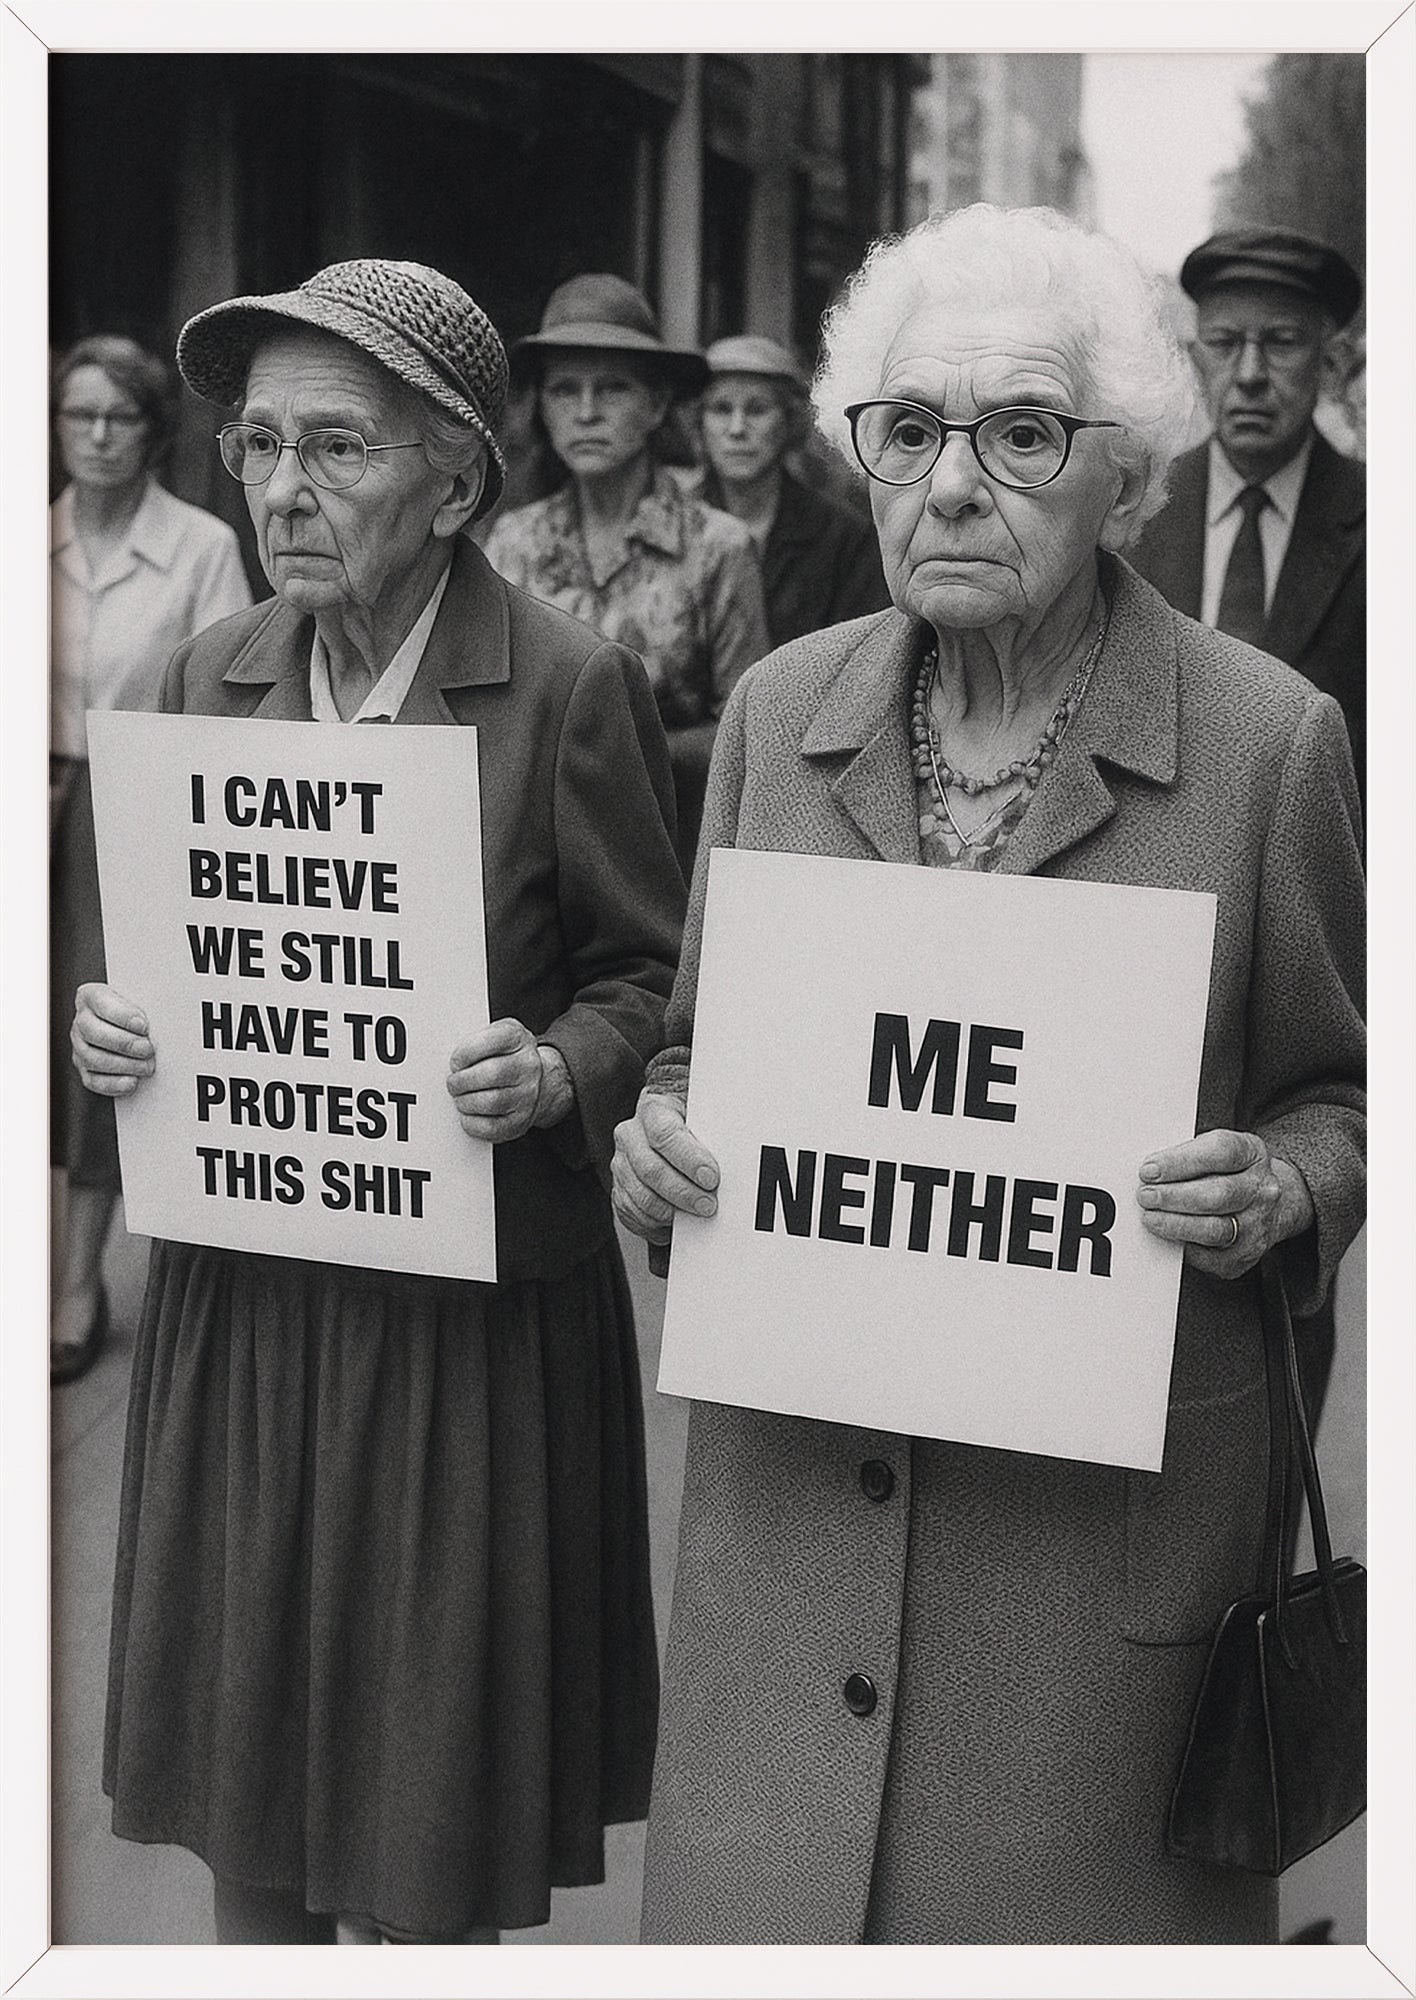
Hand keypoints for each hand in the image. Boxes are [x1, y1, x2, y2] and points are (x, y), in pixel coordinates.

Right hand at [71, 983, 154, 1096]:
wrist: (127, 1024)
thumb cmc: (134, 1010)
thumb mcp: (138, 999)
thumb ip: (142, 1007)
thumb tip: (155, 1023)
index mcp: (91, 997)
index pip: (101, 1003)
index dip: (123, 1016)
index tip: (143, 1025)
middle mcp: (82, 1021)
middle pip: (94, 1033)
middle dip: (124, 1043)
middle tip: (147, 1048)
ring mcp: (80, 1046)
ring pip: (93, 1059)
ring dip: (123, 1065)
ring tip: (146, 1065)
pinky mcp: (84, 1068)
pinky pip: (93, 1081)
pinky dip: (114, 1084)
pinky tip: (131, 1081)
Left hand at [447, 1019, 562, 1143]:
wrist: (535, 1081)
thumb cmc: (504, 1057)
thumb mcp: (494, 1036)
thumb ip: (474, 1041)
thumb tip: (449, 1061)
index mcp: (518, 1038)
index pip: (491, 1041)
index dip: (466, 1053)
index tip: (456, 1061)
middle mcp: (528, 1065)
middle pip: (492, 1073)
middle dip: (463, 1081)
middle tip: (453, 1084)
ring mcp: (528, 1095)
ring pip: (491, 1102)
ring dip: (465, 1102)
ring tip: (461, 1098)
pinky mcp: (520, 1121)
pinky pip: (491, 1127)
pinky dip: (472, 1122)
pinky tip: (469, 1114)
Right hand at [611, 1092, 719, 1268]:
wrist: (671, 1121)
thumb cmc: (691, 1121)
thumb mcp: (704, 1116)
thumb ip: (713, 1133)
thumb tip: (732, 1155)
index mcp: (653, 1110)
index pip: (665, 1134)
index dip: (688, 1160)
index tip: (711, 1178)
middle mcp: (630, 1135)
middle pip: (651, 1170)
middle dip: (683, 1192)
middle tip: (708, 1205)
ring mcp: (621, 1163)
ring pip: (640, 1195)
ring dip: (670, 1211)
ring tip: (695, 1216)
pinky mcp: (619, 1187)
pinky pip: (630, 1212)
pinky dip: (653, 1223)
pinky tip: (673, 1223)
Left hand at [1136, 1128, 1314, 1277]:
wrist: (1270, 1205)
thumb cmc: (1228, 1173)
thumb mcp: (1214, 1150)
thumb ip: (1185, 1156)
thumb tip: (1149, 1171)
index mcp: (1251, 1154)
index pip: (1220, 1153)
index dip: (1181, 1162)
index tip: (1150, 1169)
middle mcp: (1261, 1189)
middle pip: (1218, 1195)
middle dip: (1174, 1196)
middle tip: (1146, 1196)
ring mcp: (1257, 1224)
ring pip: (1215, 1229)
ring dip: (1176, 1224)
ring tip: (1150, 1217)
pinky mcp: (1245, 1255)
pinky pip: (1211, 1257)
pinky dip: (1184, 1246)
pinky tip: (1168, 1237)